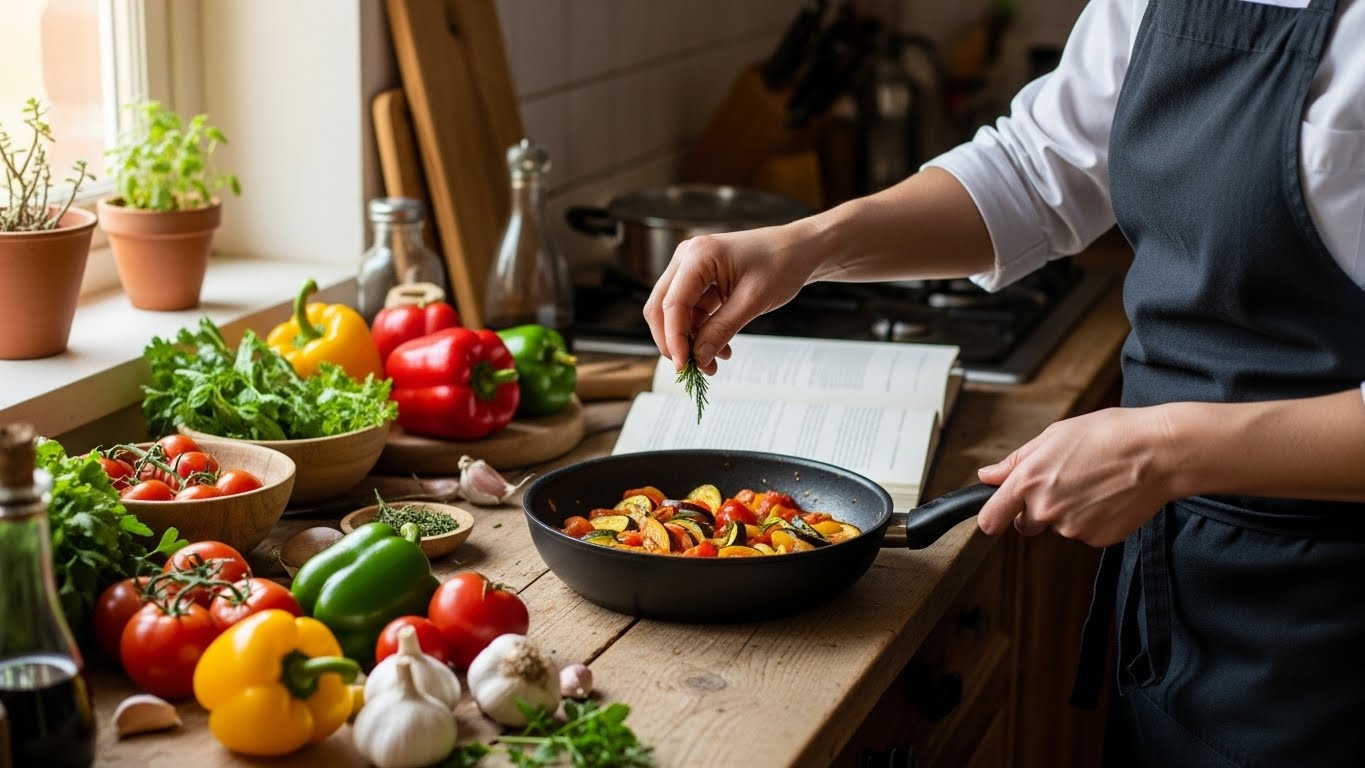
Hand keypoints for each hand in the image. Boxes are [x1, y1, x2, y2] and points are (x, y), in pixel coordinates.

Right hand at [642, 221, 819, 373]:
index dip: (674, 339)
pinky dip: (701, 332)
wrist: (799, 250)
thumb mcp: (753, 301)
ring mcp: (692, 268)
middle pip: (662, 307)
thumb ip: (722, 329)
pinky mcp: (700, 280)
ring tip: (713, 364)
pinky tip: (720, 349)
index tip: (685, 366)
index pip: (672, 304)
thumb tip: (698, 358)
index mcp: (698, 255)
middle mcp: (688, 258)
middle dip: (675, 341)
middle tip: (692, 368)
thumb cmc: (782, 265)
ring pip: (675, 313)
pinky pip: (691, 311)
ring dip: (690, 340)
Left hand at [975, 406, 1178, 546]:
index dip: (991, 518)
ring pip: (1058, 527)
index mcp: (1029, 480)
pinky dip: (1092, 519)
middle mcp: (1046, 508)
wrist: (1158, 452)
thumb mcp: (1054, 436)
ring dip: (1068, 511)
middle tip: (1063, 483)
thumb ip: (1016, 461)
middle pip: (1025, 525)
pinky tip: (1108, 496)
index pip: (991, 518)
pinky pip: (1084, 533)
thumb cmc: (1108, 435)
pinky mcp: (1097, 539)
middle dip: (1036, 510)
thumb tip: (988, 475)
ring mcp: (1072, 527)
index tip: (995, 516)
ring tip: (1094, 482)